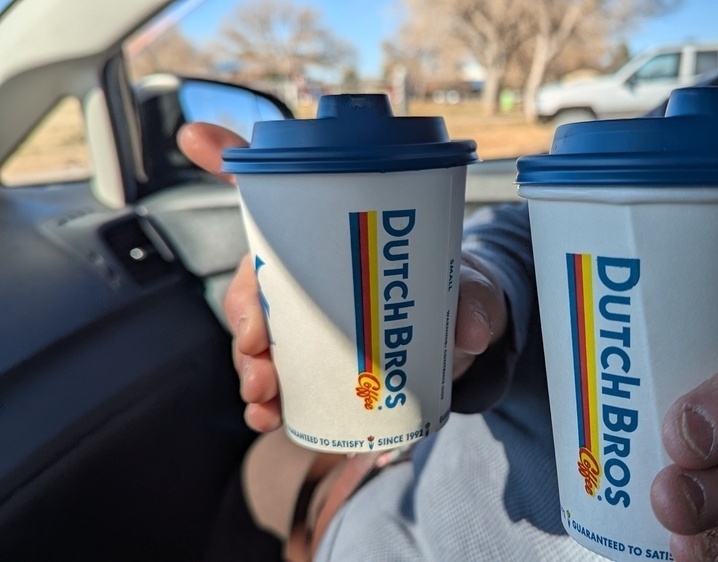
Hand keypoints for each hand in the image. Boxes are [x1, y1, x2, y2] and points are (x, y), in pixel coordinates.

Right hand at [177, 123, 508, 431]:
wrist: (461, 343)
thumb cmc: (454, 295)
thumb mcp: (470, 289)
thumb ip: (476, 302)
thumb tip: (472, 331)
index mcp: (340, 237)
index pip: (282, 193)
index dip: (231, 156)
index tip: (199, 141)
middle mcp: (312, 274)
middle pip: (257, 280)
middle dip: (245, 312)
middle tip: (258, 341)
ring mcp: (308, 322)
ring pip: (257, 335)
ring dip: (248, 364)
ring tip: (263, 392)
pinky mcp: (313, 366)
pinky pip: (276, 382)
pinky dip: (264, 402)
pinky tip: (267, 416)